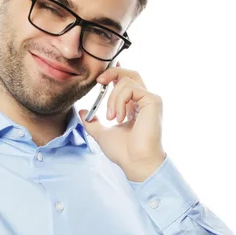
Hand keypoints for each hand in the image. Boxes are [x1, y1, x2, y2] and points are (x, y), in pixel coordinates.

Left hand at [79, 61, 165, 181]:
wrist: (135, 162)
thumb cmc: (123, 152)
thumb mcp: (102, 134)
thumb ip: (93, 122)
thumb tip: (82, 112)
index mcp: (134, 106)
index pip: (127, 81)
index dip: (115, 72)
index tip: (101, 75)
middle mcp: (144, 101)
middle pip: (130, 73)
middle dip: (112, 72)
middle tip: (98, 82)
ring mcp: (150, 100)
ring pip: (126, 80)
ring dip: (113, 98)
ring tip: (111, 118)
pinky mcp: (153, 101)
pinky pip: (130, 88)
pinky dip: (119, 101)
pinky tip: (119, 118)